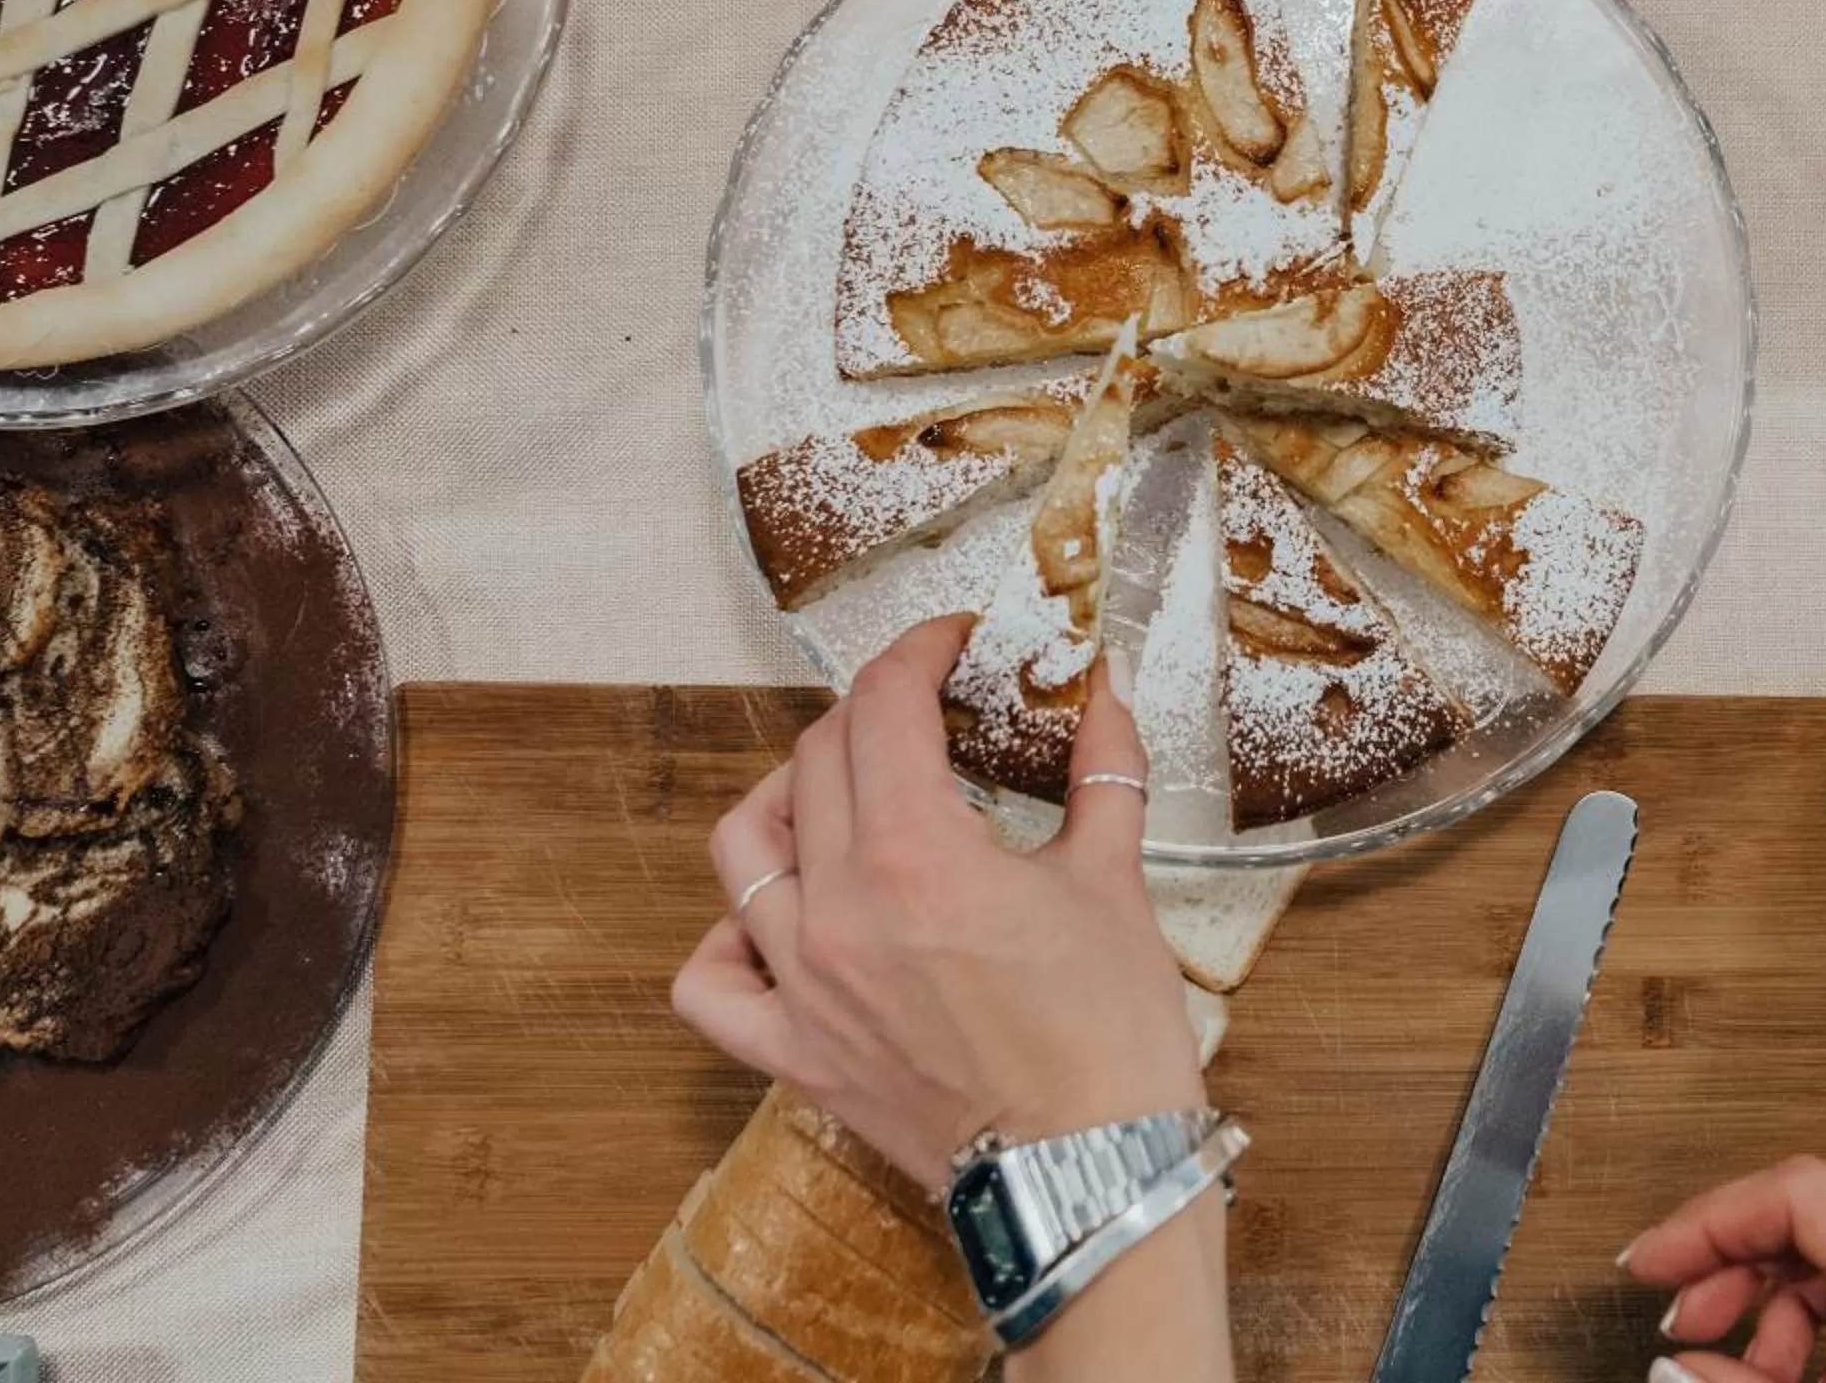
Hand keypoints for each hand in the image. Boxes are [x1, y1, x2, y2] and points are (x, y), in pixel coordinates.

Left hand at [672, 615, 1206, 1187]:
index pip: (883, 706)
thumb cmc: (1111, 1039)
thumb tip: (1104, 692)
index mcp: (917, 856)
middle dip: (872, 713)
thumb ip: (1102, 771)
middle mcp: (840, 911)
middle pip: (817, 758)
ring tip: (841, 794)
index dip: (918, 652)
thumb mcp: (1116, 880)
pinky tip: (779, 919)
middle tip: (926, 712)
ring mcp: (805, 987)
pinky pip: (710, 982)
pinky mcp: (796, 1056)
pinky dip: (727, 939)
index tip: (952, 647)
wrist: (1093, 1178)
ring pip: (741, 849)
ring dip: (787, 797)